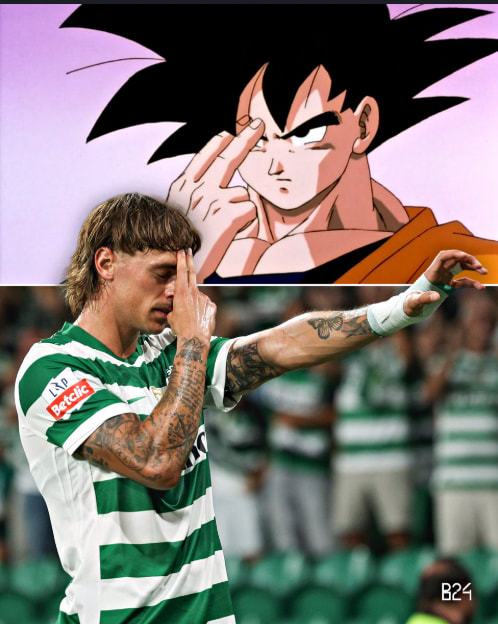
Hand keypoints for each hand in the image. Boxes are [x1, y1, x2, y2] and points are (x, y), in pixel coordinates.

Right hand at [166, 120, 264, 280]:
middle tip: (259, 124)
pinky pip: (249, 211)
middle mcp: (198, 189)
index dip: (218, 143)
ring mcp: (213, 200)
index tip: (229, 132)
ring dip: (239, 209)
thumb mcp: (177, 215)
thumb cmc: (179, 246)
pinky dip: (245, 223)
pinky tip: (229, 234)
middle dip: (246, 138)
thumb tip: (212, 183)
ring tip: (223, 228)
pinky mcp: (227, 215)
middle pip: (228, 157)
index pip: (204, 157)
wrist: (177, 268)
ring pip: (242, 195)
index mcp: (182, 188)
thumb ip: (192, 196)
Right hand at [166, 249, 216, 341]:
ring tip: (191, 317)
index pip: (181, 272)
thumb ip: (174, 306)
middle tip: (188, 250)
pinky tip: (199, 320)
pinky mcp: (212, 306)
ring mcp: (204, 298)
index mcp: (181, 293)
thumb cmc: (180, 329)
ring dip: (194, 302)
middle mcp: (194, 293)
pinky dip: (201, 310)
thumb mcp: (171, 316)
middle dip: (189, 260)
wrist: (194, 339)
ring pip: (197, 296)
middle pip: (191, 273)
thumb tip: (176, 304)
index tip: (182, 250)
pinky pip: (205, 305)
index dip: (182, 260)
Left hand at [404, 249, 486, 316]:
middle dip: (468, 260)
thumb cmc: (410, 304)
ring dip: (472, 267)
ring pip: (461, 267)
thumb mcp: (414, 302)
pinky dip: (472, 283)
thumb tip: (436, 296)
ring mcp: (444, 278)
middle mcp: (438, 273)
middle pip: (455, 260)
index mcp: (430, 273)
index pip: (442, 257)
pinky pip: (462, 281)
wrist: (409, 308)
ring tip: (484, 272)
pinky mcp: (448, 285)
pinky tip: (481, 287)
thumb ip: (424, 298)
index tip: (464, 256)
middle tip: (479, 267)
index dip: (454, 254)